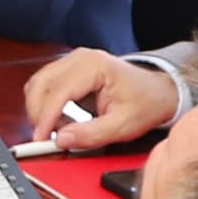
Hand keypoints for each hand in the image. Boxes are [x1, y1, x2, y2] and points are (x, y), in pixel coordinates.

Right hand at [15, 46, 176, 147]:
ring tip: (61, 129)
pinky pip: (46, 85)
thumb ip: (91, 134)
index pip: (58, 92)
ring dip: (41, 109)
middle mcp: (80, 58)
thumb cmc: (146, 103)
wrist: (159, 91)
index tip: (41, 139)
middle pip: (41, 85)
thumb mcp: (123, 126)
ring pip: (38, 84)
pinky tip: (62, 119)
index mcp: (95, 66)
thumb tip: (62, 140)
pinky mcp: (69, 69)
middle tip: (47, 138)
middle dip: (38, 114)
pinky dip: (46, 105)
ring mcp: (73, 60)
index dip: (45, 117)